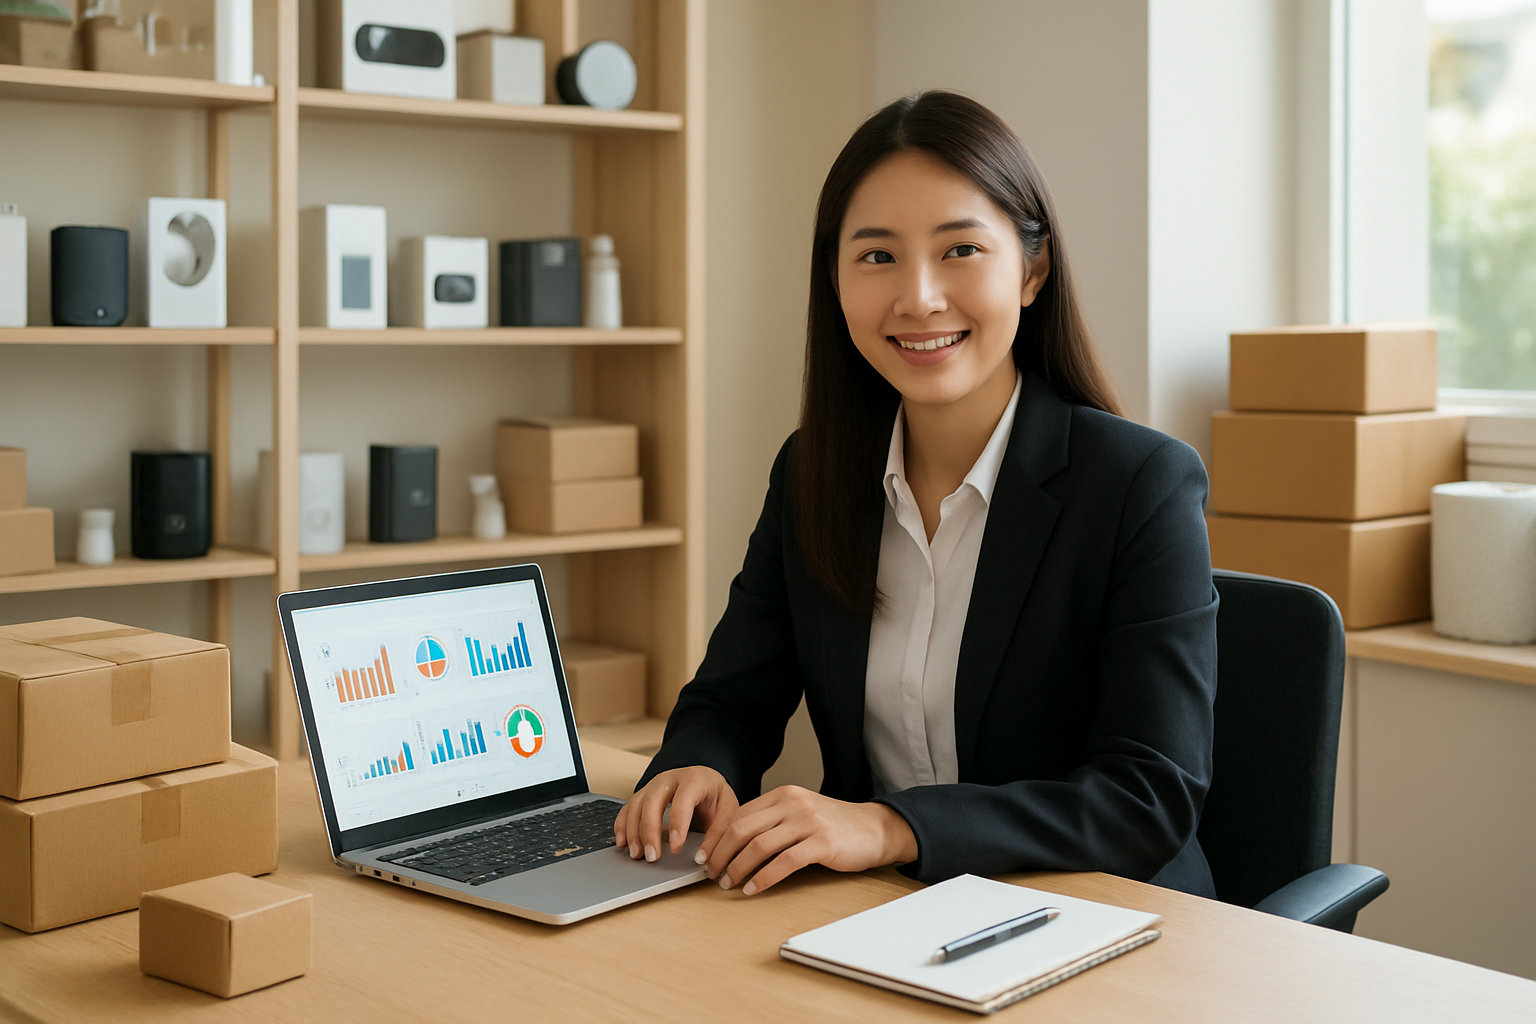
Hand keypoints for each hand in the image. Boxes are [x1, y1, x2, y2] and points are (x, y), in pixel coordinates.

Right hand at [613, 766, 738, 861]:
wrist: (705, 781)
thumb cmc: (715, 796)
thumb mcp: (727, 810)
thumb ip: (718, 834)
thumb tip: (703, 859)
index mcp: (695, 779)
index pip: (683, 800)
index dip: (678, 824)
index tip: (676, 848)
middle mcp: (670, 778)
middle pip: (653, 800)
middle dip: (650, 830)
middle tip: (652, 856)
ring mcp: (653, 785)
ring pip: (636, 804)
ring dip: (633, 831)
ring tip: (637, 854)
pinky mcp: (643, 794)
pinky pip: (627, 807)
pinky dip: (622, 825)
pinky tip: (623, 842)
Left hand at [700, 785, 917, 894]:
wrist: (874, 828)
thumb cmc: (833, 825)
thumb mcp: (799, 813)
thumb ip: (771, 821)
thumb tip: (732, 843)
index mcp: (783, 795)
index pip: (738, 815)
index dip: (717, 838)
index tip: (705, 856)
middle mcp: (792, 804)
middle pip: (742, 829)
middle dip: (721, 854)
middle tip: (711, 874)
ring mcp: (808, 822)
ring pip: (759, 846)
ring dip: (737, 868)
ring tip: (728, 884)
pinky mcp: (822, 843)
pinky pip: (784, 863)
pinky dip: (764, 878)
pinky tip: (753, 889)